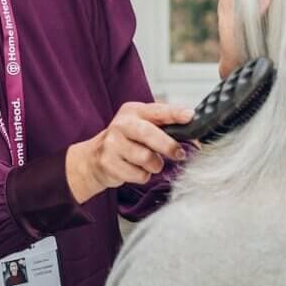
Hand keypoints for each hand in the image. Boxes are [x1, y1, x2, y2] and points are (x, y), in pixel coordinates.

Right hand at [65, 101, 193, 203]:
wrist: (93, 159)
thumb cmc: (126, 141)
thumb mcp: (141, 126)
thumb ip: (164, 127)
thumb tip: (192, 134)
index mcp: (133, 111)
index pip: (157, 110)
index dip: (174, 114)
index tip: (190, 116)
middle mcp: (121, 124)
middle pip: (149, 134)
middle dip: (168, 145)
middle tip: (179, 154)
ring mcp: (112, 143)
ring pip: (146, 158)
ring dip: (154, 165)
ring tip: (149, 162)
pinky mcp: (108, 162)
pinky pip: (138, 174)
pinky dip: (142, 176)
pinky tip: (135, 169)